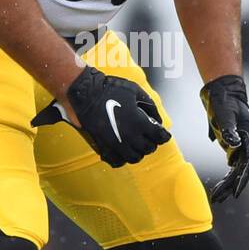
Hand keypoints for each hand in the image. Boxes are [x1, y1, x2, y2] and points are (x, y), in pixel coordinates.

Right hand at [32, 65, 170, 167]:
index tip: (163, 133)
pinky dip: (122, 159)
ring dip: (138, 152)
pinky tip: (123, 150)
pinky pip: (116, 161)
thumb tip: (157, 120)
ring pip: (134, 158)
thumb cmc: (111, 88)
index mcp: (139, 122)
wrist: (85, 93)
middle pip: (148, 149)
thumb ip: (150, 106)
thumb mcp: (136, 91)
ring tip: (137, 144)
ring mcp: (115, 143)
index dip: (163, 135)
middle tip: (150, 136)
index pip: (159, 137)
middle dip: (152, 142)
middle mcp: (129, 136)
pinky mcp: (103, 145)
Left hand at [200, 73, 248, 201]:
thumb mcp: (225, 114)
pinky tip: (220, 186)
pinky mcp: (235, 146)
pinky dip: (226, 176)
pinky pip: (232, 166)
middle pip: (242, 171)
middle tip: (219, 199)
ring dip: (228, 184)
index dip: (241, 180)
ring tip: (217, 197)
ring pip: (237, 170)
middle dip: (231, 186)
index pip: (248, 164)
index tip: (235, 193)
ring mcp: (243, 147)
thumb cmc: (225, 102)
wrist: (225, 93)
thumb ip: (228, 129)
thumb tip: (233, 145)